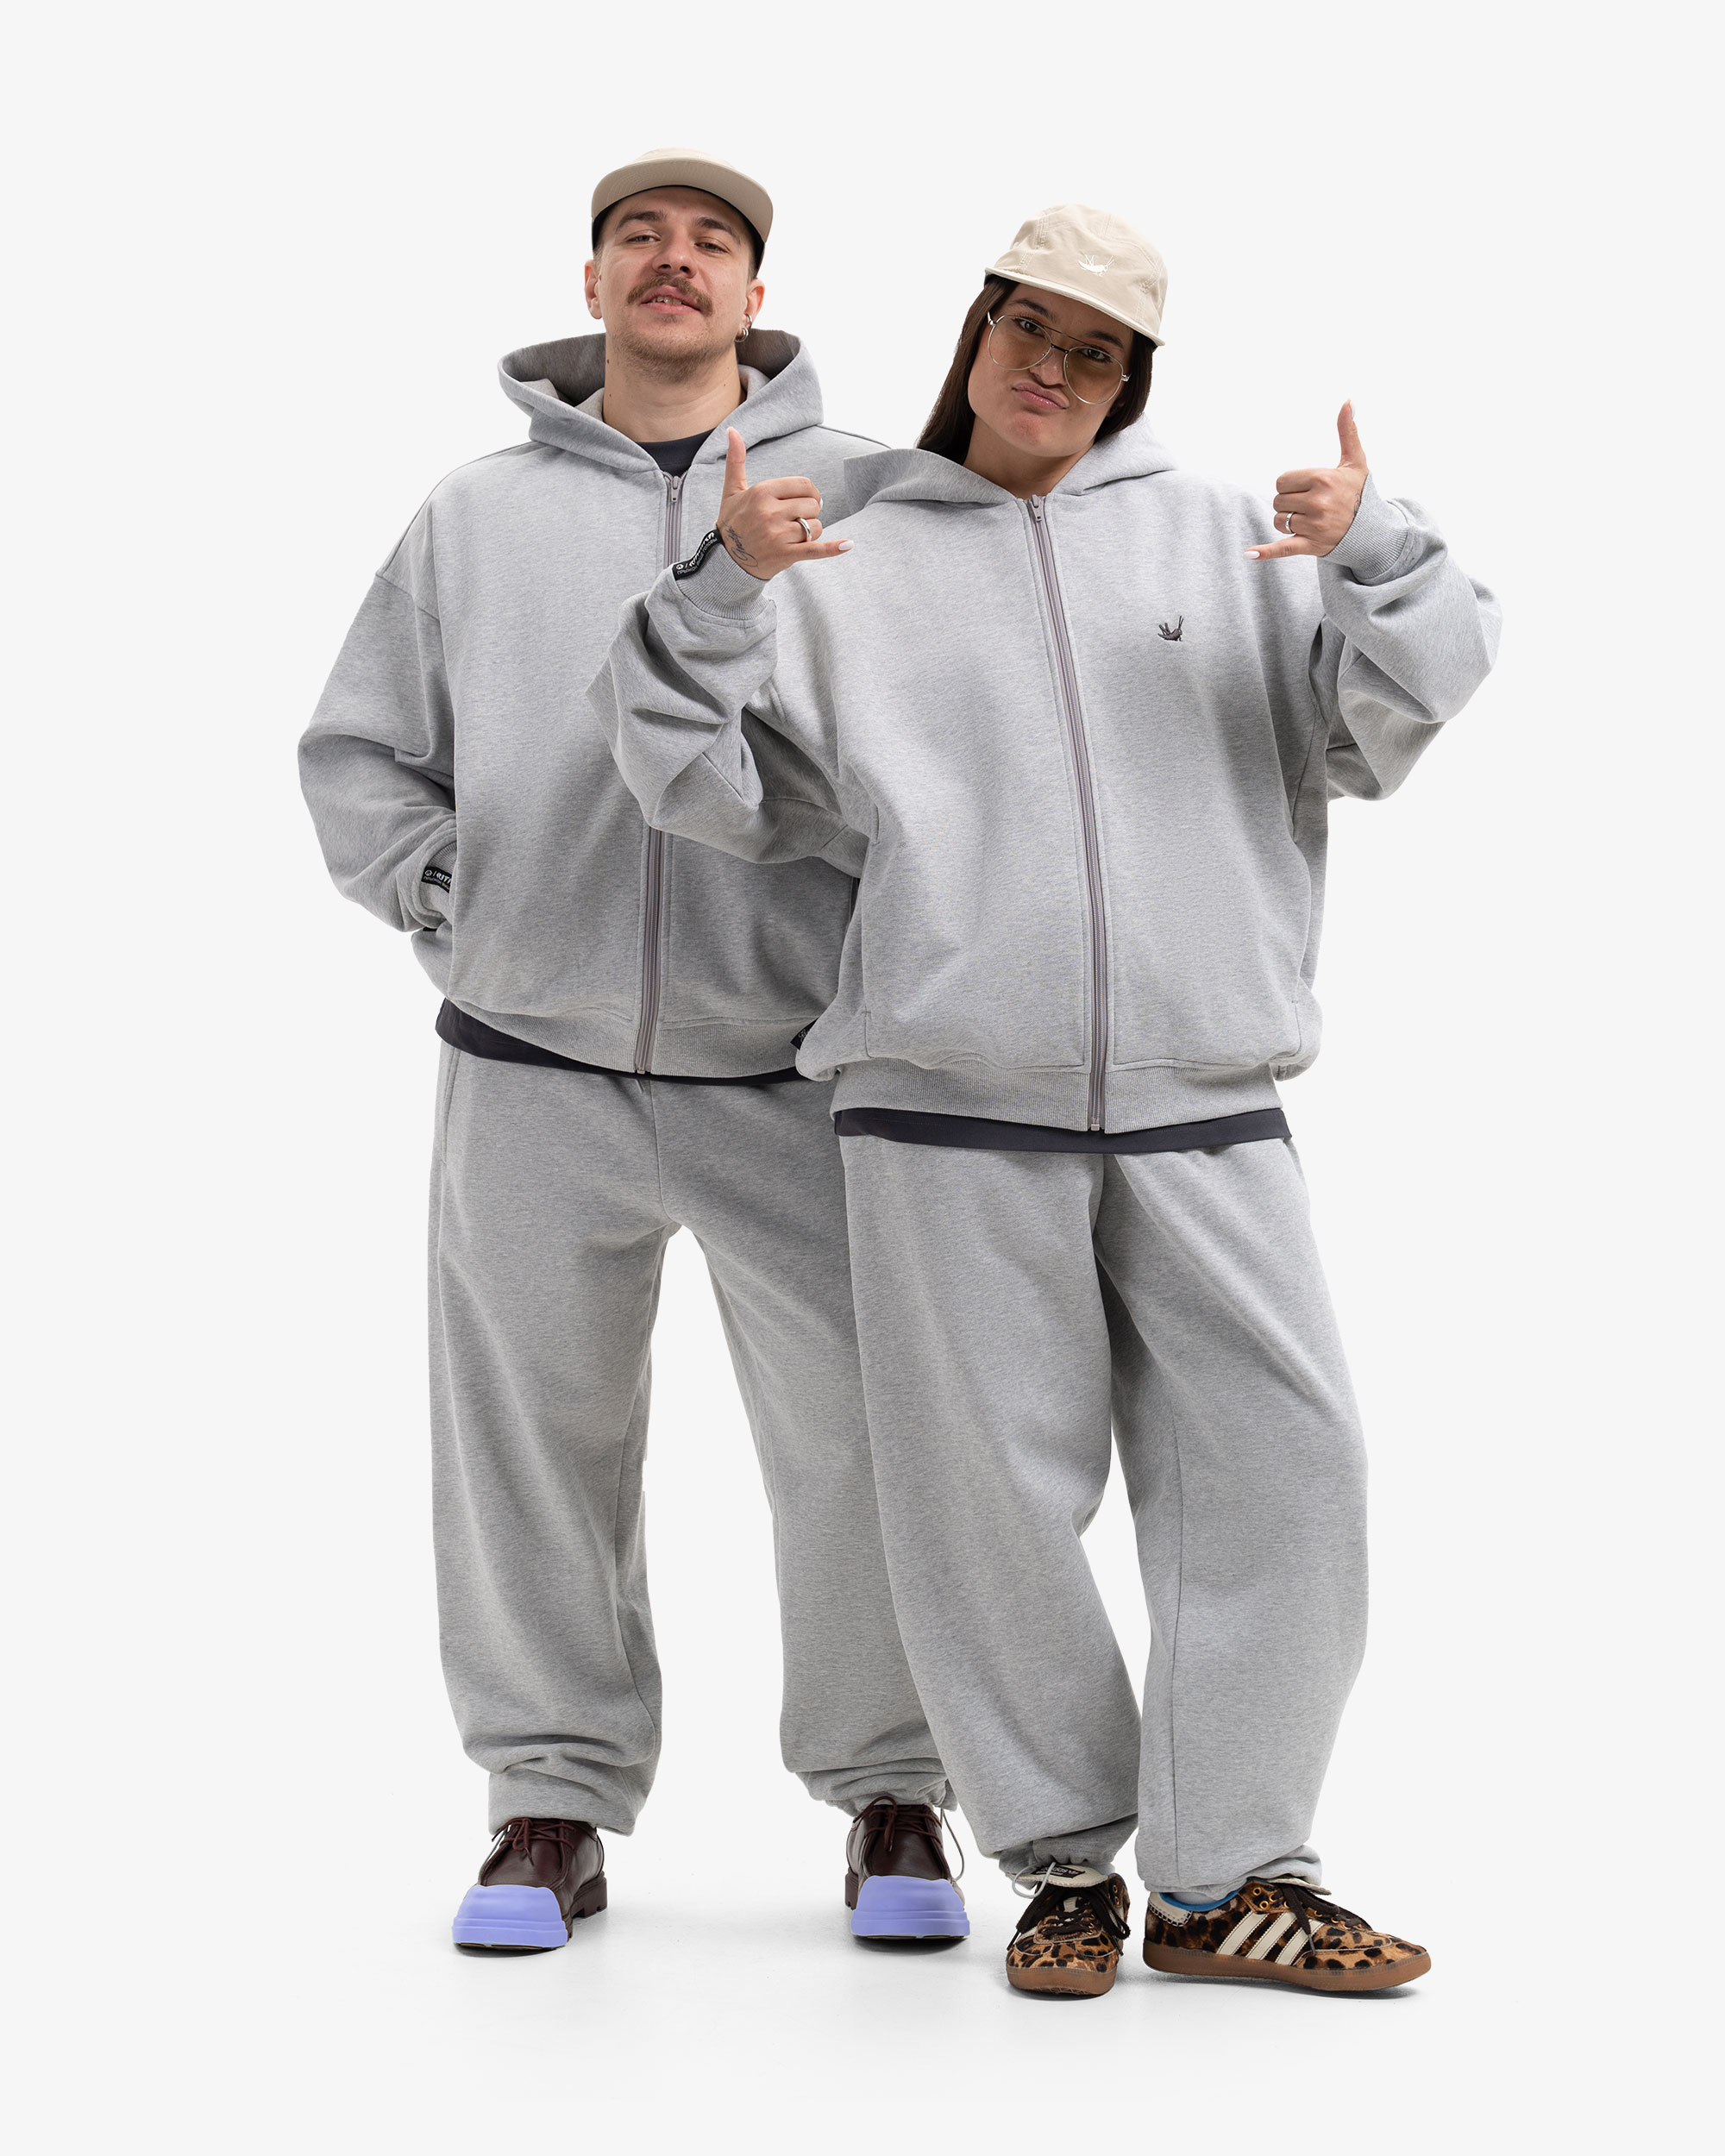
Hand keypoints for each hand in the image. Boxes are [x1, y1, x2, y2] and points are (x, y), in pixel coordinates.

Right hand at [717, 429, 851, 579]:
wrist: (725, 560)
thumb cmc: (732, 522)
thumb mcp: (732, 490)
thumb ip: (736, 460)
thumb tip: (732, 430)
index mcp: (762, 492)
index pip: (804, 485)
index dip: (811, 493)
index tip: (806, 501)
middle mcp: (770, 512)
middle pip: (813, 505)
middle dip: (809, 512)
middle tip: (796, 520)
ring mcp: (778, 535)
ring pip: (815, 527)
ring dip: (810, 531)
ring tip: (793, 536)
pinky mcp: (785, 555)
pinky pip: (815, 549)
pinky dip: (833, 548)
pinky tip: (847, 544)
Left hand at [1246, 402, 1368, 560]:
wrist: (1372, 530)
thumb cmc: (1359, 492)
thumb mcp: (1355, 461)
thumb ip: (1347, 431)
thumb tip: (1348, 400)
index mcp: (1323, 479)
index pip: (1282, 481)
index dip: (1290, 485)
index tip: (1307, 489)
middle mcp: (1318, 502)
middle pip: (1278, 500)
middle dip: (1289, 502)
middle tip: (1310, 505)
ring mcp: (1314, 526)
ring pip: (1278, 521)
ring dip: (1287, 521)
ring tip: (1308, 521)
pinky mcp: (1311, 546)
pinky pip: (1282, 548)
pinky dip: (1265, 552)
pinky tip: (1248, 553)